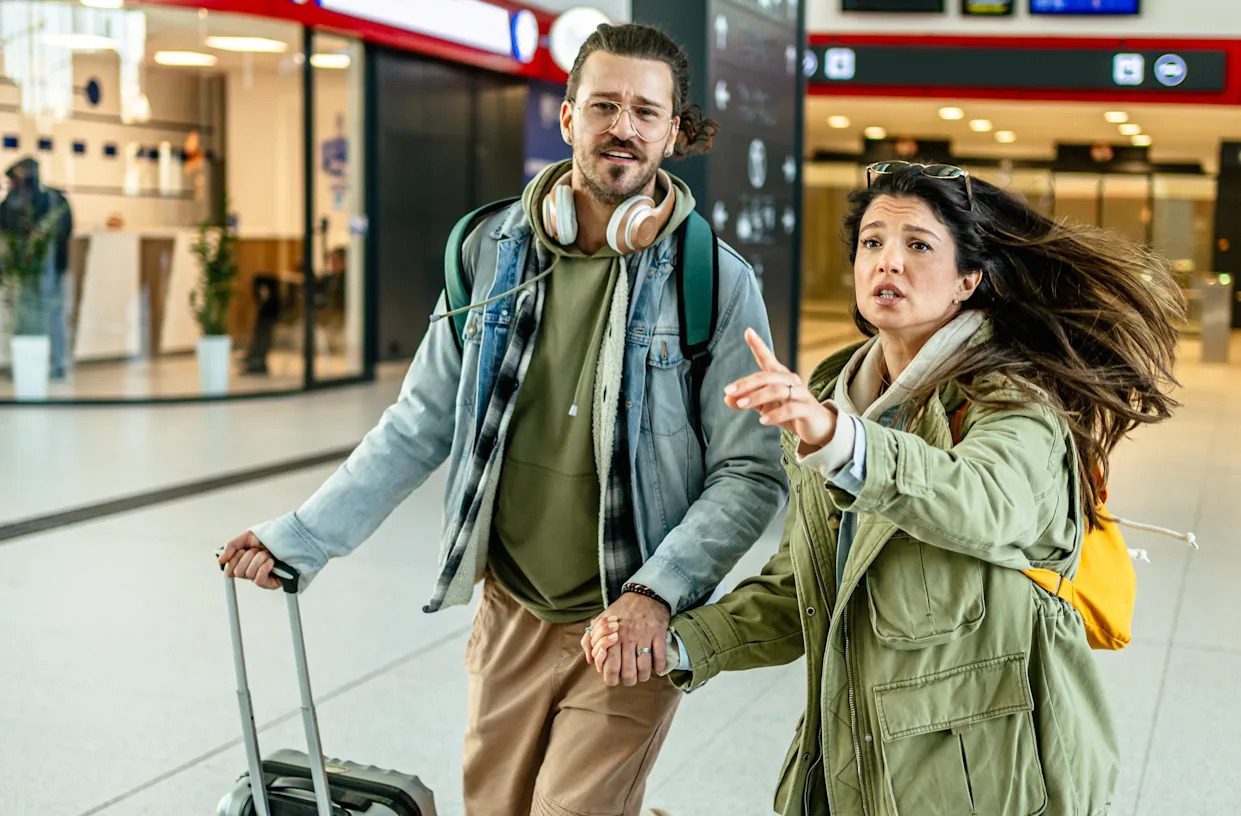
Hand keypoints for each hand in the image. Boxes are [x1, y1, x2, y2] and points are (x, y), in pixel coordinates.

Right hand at [218, 531, 279, 589]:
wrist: (293, 537)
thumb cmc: (273, 537)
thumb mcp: (248, 536)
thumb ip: (232, 546)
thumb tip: (220, 559)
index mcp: (244, 561)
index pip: (229, 570)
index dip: (233, 561)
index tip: (242, 550)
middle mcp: (251, 570)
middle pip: (238, 572)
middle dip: (249, 557)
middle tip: (259, 550)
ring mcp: (261, 577)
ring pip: (248, 574)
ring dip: (259, 559)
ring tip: (268, 553)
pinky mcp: (271, 583)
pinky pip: (259, 580)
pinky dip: (264, 568)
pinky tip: (272, 562)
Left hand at [580, 593, 670, 685]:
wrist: (644, 593)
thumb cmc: (620, 611)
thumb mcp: (599, 621)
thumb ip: (590, 640)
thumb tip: (590, 660)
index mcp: (611, 637)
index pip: (610, 668)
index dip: (611, 679)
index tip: (614, 677)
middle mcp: (627, 638)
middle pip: (628, 673)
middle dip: (628, 680)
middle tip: (629, 677)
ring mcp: (643, 637)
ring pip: (644, 669)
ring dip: (643, 676)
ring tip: (642, 673)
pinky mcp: (658, 634)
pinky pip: (659, 658)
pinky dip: (658, 667)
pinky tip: (656, 667)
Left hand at [725, 328, 835, 451]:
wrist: (818, 426)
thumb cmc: (790, 412)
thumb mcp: (764, 407)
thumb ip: (747, 400)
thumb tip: (726, 399)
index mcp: (780, 376)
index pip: (767, 358)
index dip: (758, 345)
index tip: (748, 331)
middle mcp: (791, 380)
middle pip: (767, 376)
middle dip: (747, 383)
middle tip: (729, 391)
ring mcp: (801, 394)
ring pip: (778, 390)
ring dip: (757, 397)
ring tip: (742, 404)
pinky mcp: (807, 409)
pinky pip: (791, 409)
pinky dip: (776, 414)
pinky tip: (763, 420)